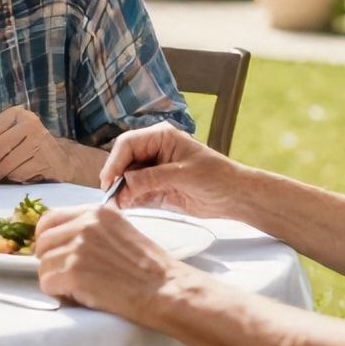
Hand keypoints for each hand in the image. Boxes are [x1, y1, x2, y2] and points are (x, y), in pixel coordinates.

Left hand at [0, 106, 68, 182]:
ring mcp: (40, 141)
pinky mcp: (46, 159)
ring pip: (7, 161)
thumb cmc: (28, 151)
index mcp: (16, 115)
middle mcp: (29, 123)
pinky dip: (9, 180)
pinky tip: (6, 182)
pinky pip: (20, 172)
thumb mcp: (10, 138)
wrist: (61, 161)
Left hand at [33, 204, 179, 316]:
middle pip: (42, 242)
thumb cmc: (150, 268)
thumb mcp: (121, 231)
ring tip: (77, 287)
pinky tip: (77, 295)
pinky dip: (58, 292)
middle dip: (49, 260)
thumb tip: (62, 237)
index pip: (50, 219)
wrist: (166, 290)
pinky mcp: (74, 273)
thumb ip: (93, 229)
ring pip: (43, 264)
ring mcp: (78, 248)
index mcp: (96, 212)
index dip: (46, 238)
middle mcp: (85, 225)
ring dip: (55, 279)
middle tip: (65, 275)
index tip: (52, 251)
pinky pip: (47, 283)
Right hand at [98, 123, 240, 217]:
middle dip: (116, 178)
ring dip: (122, 192)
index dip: (115, 161)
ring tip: (117, 206)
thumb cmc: (216, 177)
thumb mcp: (183, 174)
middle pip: (124, 161)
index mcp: (160, 137)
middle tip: (112, 197)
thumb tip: (125, 183)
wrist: (235, 197)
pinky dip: (130, 201)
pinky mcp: (156, 189)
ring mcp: (154, 171)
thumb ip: (152, 178)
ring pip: (127, 179)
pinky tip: (126, 208)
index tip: (109, 181)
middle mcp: (153, 152)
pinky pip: (136, 193)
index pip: (128, 144)